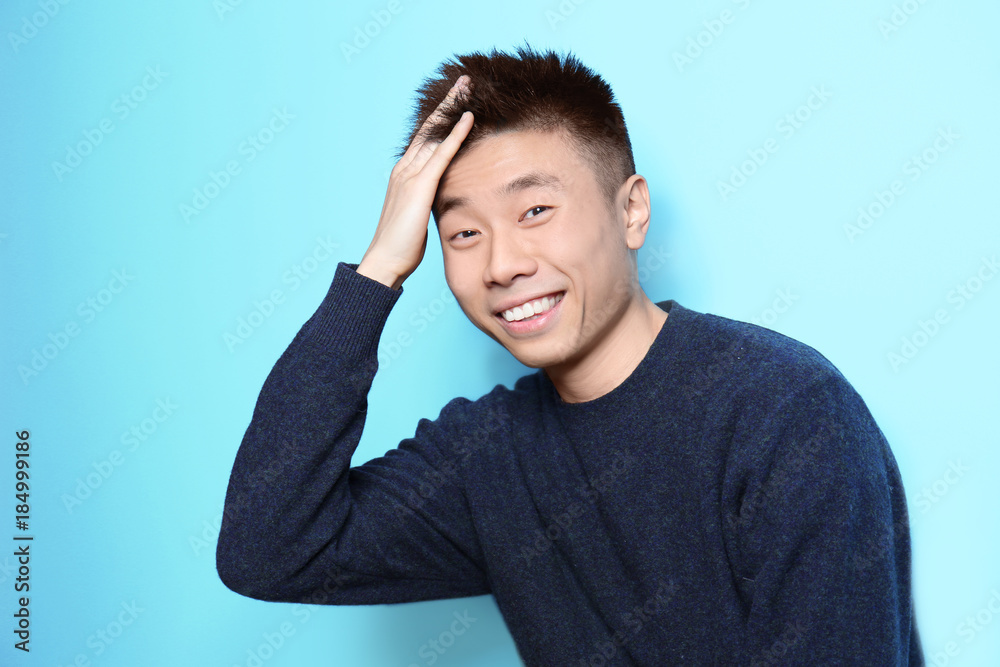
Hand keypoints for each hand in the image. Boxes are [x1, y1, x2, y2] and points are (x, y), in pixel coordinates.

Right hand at [357, 75, 473, 289]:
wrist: (385, 260)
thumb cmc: (402, 246)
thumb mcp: (418, 216)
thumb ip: (428, 202)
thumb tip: (443, 200)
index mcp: (404, 175)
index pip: (425, 139)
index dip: (440, 119)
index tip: (456, 101)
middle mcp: (404, 169)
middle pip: (428, 128)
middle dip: (446, 103)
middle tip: (464, 81)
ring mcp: (410, 175)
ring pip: (435, 133)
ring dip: (452, 108)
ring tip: (468, 87)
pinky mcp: (420, 185)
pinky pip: (442, 153)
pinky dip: (456, 134)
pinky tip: (469, 118)